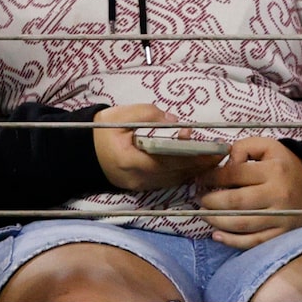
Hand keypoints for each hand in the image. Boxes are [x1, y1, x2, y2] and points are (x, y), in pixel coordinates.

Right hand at [92, 105, 226, 192]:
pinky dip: (180, 174)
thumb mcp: (122, 114)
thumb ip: (149, 114)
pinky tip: (194, 164)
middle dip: (199, 164)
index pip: (168, 160)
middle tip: (220, 153)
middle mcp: (135, 177)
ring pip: (171, 181)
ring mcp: (136, 185)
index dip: (193, 156)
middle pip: (174, 173)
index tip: (213, 149)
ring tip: (212, 157)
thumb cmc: (101, 131)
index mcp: (129, 160)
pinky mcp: (137, 187)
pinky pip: (164, 183)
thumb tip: (175, 121)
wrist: (80, 153)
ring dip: (192, 170)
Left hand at [196, 135, 301, 245]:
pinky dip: (231, 241)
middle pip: (235, 202)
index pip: (234, 174)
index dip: (211, 178)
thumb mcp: (267, 147)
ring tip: (205, 215)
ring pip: (241, 224)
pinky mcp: (281, 233)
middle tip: (199, 200)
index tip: (200, 180)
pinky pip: (252, 242)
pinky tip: (217, 235)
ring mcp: (282, 216)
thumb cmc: (281, 165)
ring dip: (216, 221)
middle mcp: (279, 194)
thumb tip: (225, 165)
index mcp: (275, 170)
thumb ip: (243, 148)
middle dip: (210, 202)